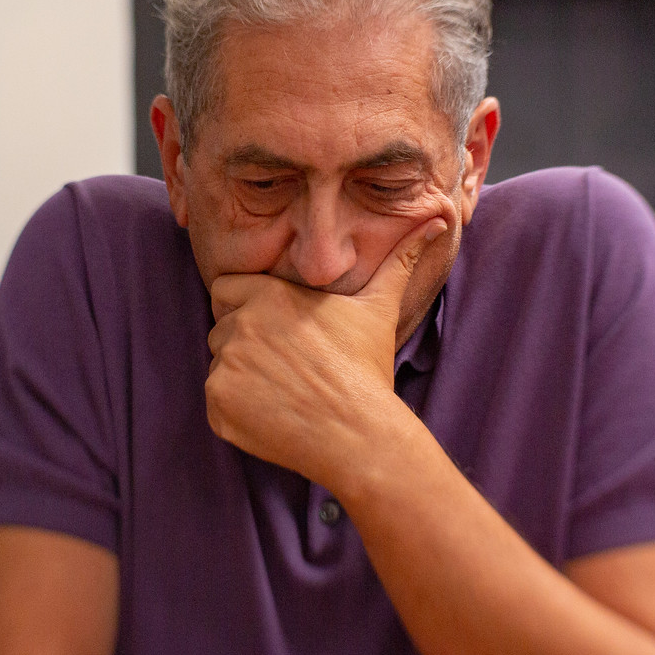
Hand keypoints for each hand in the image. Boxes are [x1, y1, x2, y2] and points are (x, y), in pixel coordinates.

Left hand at [205, 217, 448, 482]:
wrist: (358, 433)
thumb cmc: (366, 368)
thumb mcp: (379, 307)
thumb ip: (399, 260)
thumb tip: (439, 222)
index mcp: (267, 295)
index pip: (224, 289)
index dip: (244, 307)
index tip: (274, 330)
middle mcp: (239, 327)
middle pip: (221, 329)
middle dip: (243, 344)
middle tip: (284, 365)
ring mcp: (225, 368)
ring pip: (219, 366)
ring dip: (240, 377)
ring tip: (282, 391)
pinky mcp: (219, 406)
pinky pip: (216, 404)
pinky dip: (236, 412)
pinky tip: (273, 416)